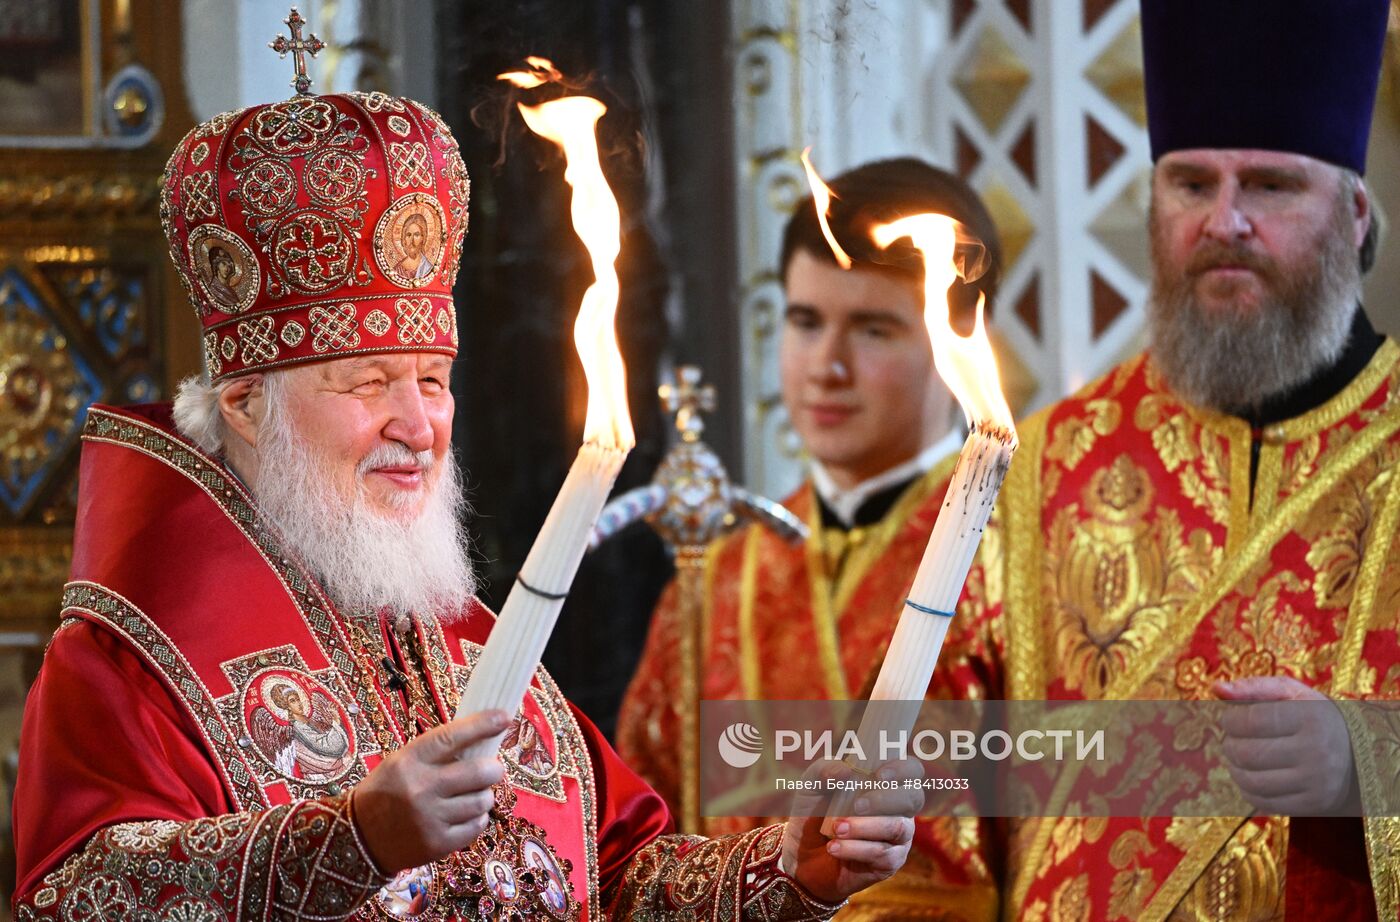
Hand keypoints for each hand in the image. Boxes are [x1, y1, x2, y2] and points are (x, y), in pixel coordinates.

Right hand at [352, 709, 510, 872]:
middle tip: (492, 769)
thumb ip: (437, 753)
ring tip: (473, 795)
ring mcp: (430, 819)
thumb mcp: (401, 763)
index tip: (503, 717)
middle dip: (494, 768)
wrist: (360, 838)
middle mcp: (419, 789)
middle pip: (479, 772)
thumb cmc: (386, 792)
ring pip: (483, 801)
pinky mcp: (438, 844)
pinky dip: (477, 818)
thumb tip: (482, 739)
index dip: (482, 725)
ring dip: (484, 796)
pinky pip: (477, 826)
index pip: (452, 737)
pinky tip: (465, 815)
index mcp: (408, 761)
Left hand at [780, 760, 922, 903]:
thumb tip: (846, 770)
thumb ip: (823, 770)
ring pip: (897, 827)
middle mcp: (899, 810)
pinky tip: (834, 847)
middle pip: (914, 797)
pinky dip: (855, 849)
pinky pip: (882, 854)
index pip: (912, 771)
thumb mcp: (811, 786)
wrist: (800, 855)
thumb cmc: (813, 814)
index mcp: (886, 785)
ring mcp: (898, 838)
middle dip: (885, 799)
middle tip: (856, 805)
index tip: (879, 775)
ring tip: (836, 829)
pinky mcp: (890, 863)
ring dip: (865, 826)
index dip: (903, 769)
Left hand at [1216, 676, 1358, 814]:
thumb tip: (1216, 688)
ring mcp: (1317, 781)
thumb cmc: (1313, 717)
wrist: (1359, 754)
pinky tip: (1249, 776)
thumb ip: (1254, 687)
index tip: (1229, 719)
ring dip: (1234, 768)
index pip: (1251, 720)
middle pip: (1248, 753)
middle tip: (1231, 739)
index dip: (1230, 720)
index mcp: (1312, 717)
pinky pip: (1265, 803)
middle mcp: (1318, 751)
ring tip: (1237, 757)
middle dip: (1230, 745)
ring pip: (1252, 781)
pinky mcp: (1314, 804)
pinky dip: (1247, 790)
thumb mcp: (1291, 693)